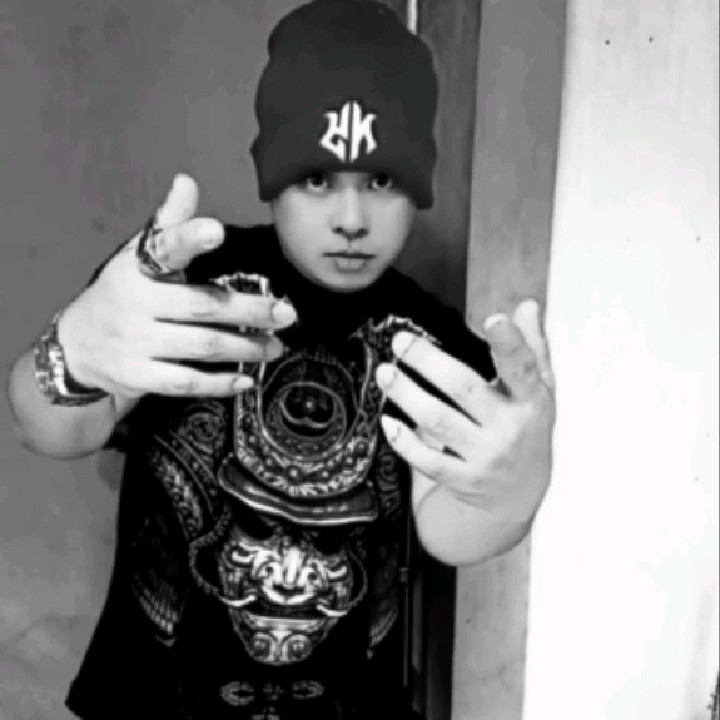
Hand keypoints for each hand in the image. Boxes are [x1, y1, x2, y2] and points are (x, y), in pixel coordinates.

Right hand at [58, 174, 296, 398]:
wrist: (77, 348)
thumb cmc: (123, 295)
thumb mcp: (138, 258)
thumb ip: (169, 227)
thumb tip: (186, 182)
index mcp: (136, 269)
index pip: (163, 249)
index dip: (188, 239)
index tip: (215, 230)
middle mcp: (134, 304)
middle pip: (202, 307)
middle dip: (249, 311)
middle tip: (286, 314)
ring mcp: (134, 344)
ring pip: (201, 347)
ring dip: (245, 347)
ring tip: (276, 346)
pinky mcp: (138, 377)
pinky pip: (186, 383)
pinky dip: (219, 383)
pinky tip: (246, 378)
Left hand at [376, 298, 554, 524]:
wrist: (519, 495)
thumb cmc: (525, 431)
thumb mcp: (539, 392)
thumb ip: (531, 349)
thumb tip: (527, 306)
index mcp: (532, 402)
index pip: (523, 370)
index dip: (510, 345)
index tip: (493, 319)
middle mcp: (509, 429)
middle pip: (465, 389)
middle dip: (429, 362)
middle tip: (401, 341)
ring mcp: (485, 457)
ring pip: (438, 421)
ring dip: (407, 394)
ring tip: (386, 373)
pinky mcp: (462, 479)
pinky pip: (427, 460)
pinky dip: (404, 441)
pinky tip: (387, 420)